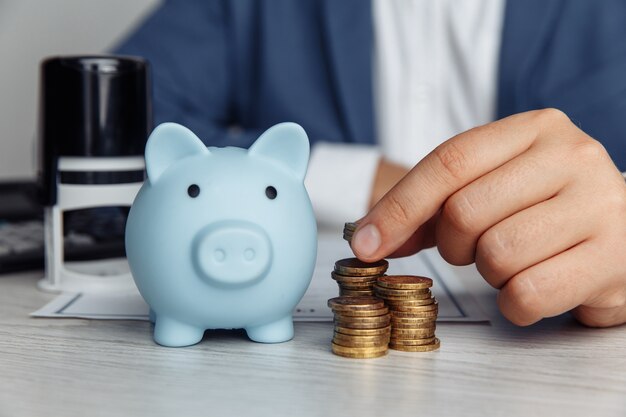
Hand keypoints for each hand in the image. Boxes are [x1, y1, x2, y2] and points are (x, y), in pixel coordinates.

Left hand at [351, 109, 625, 326]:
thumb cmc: (547, 210)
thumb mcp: (491, 190)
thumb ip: (430, 209)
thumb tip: (368, 237)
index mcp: (534, 129)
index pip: (447, 163)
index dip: (397, 208)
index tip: (365, 243)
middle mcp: (572, 156)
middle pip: (465, 212)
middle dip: (456, 245)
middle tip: (476, 248)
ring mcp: (601, 205)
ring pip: (496, 254)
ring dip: (490, 272)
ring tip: (517, 261)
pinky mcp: (616, 259)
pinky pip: (528, 293)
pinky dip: (515, 302)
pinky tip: (536, 286)